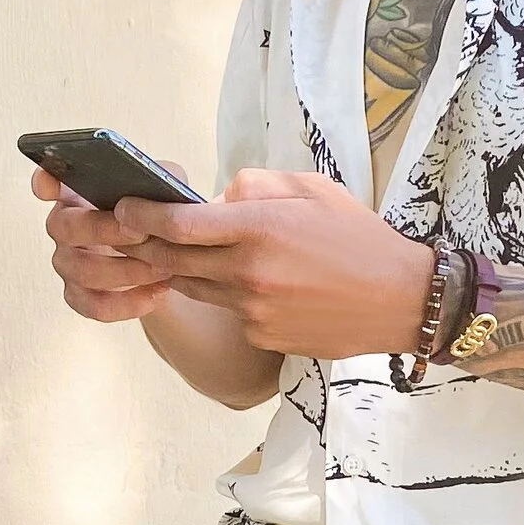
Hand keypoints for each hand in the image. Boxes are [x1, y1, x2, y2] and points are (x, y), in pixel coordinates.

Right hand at [31, 165, 181, 324]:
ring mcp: (69, 263)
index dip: (44, 183)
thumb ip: (159, 180)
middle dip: (102, 230)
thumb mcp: (164, 191)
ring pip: (81, 271)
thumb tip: (159, 186)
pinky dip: (129, 302)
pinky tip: (156, 292)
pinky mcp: (80, 296)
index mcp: (79, 194)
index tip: (47, 187)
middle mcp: (66, 227)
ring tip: (161, 267)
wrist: (170, 264)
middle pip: (63, 228)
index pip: (49, 182)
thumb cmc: (158, 220)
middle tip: (141, 233)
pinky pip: (95, 305)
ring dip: (125, 270)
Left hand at [112, 166, 435, 358]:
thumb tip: (216, 198)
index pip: (179, 223)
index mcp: (259, 228)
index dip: (142, 215)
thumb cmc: (359, 238)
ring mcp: (252, 310)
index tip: (123, 207)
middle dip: (148, 245)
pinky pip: (228, 312)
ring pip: (195, 287)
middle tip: (132, 232)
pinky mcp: (260, 336)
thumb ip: (256, 188)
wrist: (400, 300)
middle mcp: (248, 272)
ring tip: (192, 253)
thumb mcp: (311, 191)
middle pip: (174, 260)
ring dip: (186, 270)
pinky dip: (227, 296)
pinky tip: (255, 286)